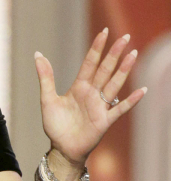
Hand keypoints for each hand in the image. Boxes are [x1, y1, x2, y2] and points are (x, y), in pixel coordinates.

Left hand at [34, 29, 146, 164]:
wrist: (61, 148)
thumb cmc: (55, 125)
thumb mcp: (47, 99)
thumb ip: (45, 77)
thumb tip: (38, 54)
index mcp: (79, 87)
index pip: (90, 63)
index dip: (97, 48)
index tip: (105, 32)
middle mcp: (92, 94)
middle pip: (105, 70)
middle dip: (114, 53)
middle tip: (125, 36)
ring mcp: (100, 106)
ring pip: (114, 84)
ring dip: (124, 70)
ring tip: (133, 55)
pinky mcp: (105, 121)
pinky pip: (120, 109)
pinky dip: (130, 100)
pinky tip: (141, 90)